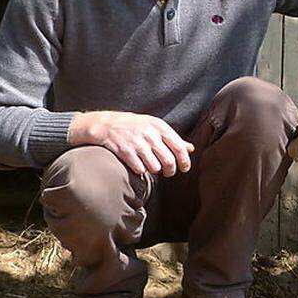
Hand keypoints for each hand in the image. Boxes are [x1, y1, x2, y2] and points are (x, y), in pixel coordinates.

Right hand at [68, 111, 194, 176]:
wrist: (107, 124)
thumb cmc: (135, 126)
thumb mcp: (155, 127)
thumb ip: (173, 138)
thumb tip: (191, 148)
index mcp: (159, 126)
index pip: (179, 147)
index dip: (184, 161)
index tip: (184, 168)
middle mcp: (150, 134)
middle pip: (169, 161)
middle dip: (171, 170)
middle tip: (168, 172)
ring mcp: (137, 143)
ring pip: (155, 167)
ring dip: (155, 170)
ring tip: (151, 166)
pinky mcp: (125, 152)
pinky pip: (140, 169)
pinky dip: (141, 171)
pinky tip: (138, 165)